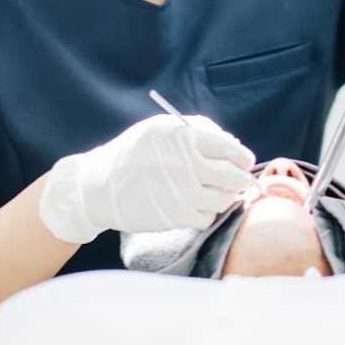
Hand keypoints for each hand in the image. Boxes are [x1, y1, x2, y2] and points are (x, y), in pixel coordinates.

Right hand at [39, 113, 255, 242]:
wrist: (99, 185)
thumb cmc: (135, 152)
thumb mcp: (163, 128)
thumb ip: (200, 130)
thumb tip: (234, 146)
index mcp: (184, 138)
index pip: (230, 149)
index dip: (242, 156)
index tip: (244, 160)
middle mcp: (186, 166)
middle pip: (233, 177)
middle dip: (241, 178)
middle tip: (239, 177)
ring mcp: (182, 194)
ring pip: (224, 199)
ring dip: (226, 195)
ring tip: (215, 189)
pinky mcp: (176, 217)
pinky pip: (208, 217)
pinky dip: (207, 211)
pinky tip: (196, 202)